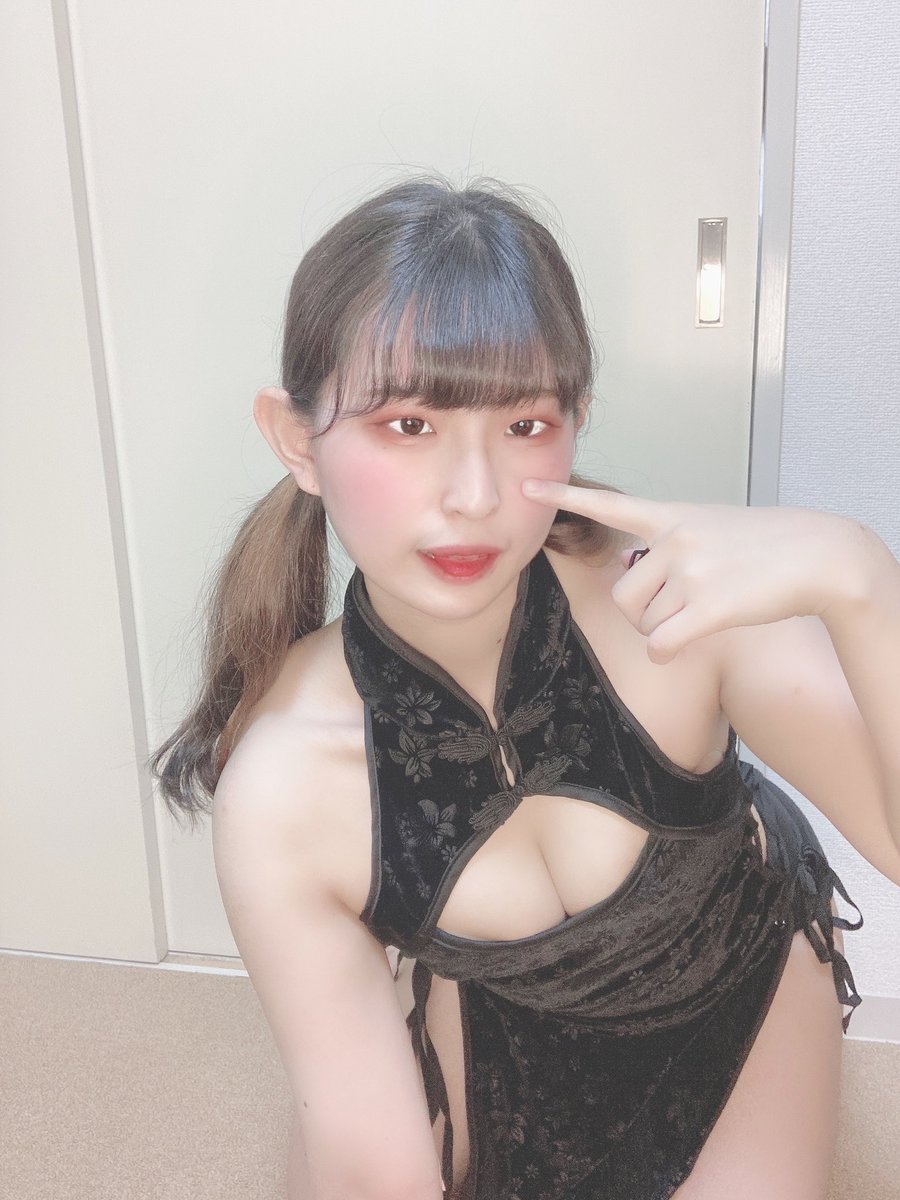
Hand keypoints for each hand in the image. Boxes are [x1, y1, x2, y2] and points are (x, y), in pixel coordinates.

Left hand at [522, 478, 862, 664]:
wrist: (819, 555)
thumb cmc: (768, 545)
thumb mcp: (713, 527)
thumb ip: (672, 545)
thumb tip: (640, 581)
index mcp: (672, 516)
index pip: (609, 504)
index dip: (565, 497)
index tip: (529, 486)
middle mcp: (674, 540)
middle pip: (622, 595)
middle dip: (642, 613)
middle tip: (678, 607)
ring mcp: (690, 571)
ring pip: (644, 623)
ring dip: (664, 631)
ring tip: (702, 611)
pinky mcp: (707, 606)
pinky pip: (660, 644)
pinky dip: (666, 653)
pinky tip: (685, 644)